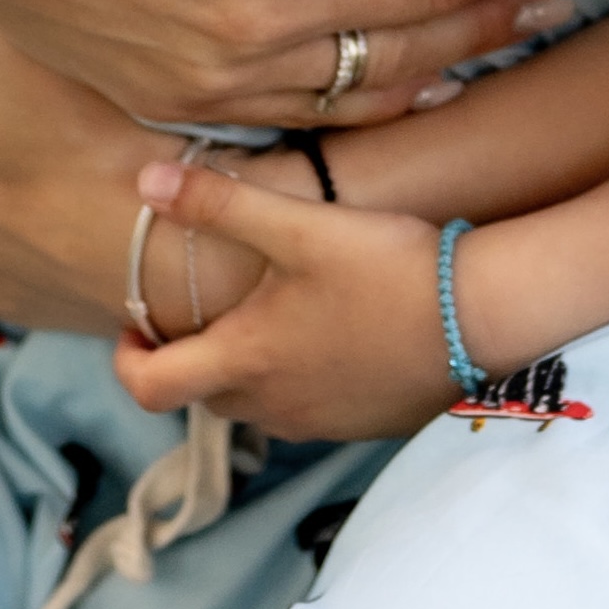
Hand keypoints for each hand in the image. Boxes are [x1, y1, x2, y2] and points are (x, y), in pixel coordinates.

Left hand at [110, 159, 458, 441]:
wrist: (482, 316)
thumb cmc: (387, 270)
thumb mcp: (299, 227)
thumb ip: (219, 203)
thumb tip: (145, 184)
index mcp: (244, 361)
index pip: (149, 389)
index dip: (127, 361)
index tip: (137, 326)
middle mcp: (273, 407)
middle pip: (201, 398)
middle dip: (187, 359)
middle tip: (198, 312)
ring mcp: (319, 423)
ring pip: (254, 406)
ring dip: (243, 370)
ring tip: (264, 315)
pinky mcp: (360, 425)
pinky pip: (304, 411)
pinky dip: (294, 381)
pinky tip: (326, 332)